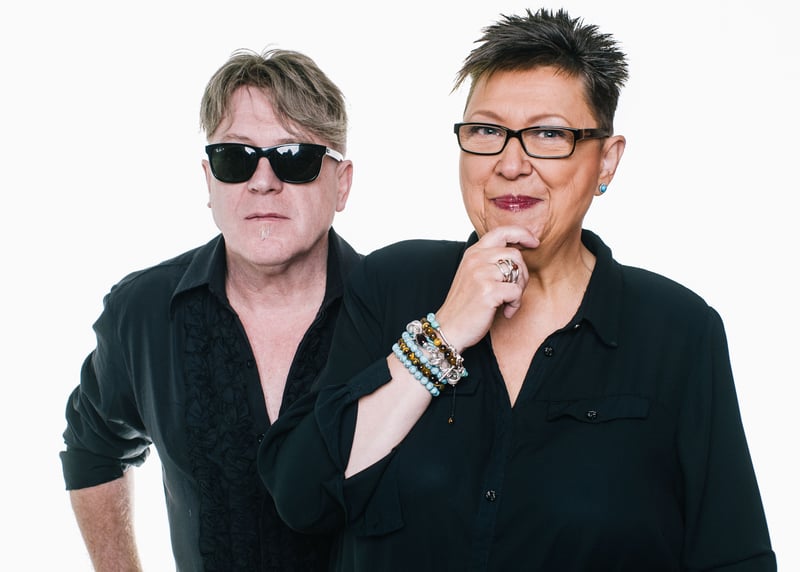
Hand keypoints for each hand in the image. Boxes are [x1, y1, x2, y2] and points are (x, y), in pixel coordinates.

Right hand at [434, 226, 538, 350]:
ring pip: (518, 272)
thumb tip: (518, 254)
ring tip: (508, 302)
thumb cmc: (464, 305)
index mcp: (473, 253)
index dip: (522, 234)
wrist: (449, 328)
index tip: (534, 242)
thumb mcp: (473, 275)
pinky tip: (505, 311)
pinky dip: (515, 304)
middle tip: (516, 290)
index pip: (501, 231)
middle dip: (522, 274)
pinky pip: (516, 291)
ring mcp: (481, 274)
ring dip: (519, 290)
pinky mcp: (488, 291)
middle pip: (515, 254)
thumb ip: (489, 261)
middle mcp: (476, 259)